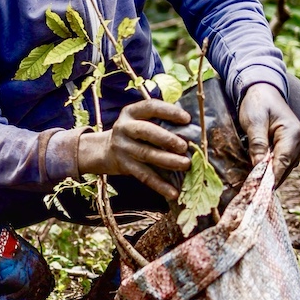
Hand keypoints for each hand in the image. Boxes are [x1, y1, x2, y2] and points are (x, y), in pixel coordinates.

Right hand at [77, 99, 192, 199]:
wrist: (106, 150)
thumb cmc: (135, 133)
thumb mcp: (140, 120)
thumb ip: (161, 121)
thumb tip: (193, 129)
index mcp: (131, 112)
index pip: (150, 107)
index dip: (168, 112)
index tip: (187, 118)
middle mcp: (124, 128)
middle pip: (145, 131)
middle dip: (166, 138)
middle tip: (184, 146)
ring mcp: (123, 148)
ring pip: (146, 154)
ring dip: (167, 160)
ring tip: (186, 164)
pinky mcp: (125, 166)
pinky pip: (144, 176)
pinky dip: (160, 185)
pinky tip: (173, 193)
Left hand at [238, 82, 299, 185]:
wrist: (265, 90)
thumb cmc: (258, 104)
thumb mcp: (254, 122)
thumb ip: (257, 144)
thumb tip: (259, 167)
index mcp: (293, 134)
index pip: (282, 163)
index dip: (270, 178)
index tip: (258, 191)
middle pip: (285, 168)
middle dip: (269, 179)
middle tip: (252, 191)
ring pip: (285, 168)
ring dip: (271, 175)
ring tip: (254, 184)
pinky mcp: (295, 146)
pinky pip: (285, 162)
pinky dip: (274, 168)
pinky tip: (261, 173)